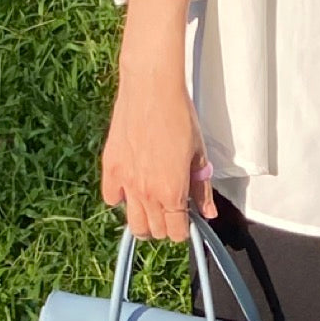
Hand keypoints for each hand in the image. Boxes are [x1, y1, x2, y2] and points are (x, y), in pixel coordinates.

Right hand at [102, 75, 217, 241]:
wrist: (151, 87)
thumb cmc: (178, 116)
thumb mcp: (199, 155)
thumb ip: (202, 189)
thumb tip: (208, 213)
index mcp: (172, 193)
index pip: (176, 233)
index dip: (183, 228)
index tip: (185, 217)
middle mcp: (148, 194)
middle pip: (154, 232)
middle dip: (165, 226)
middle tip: (170, 209)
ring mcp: (126, 183)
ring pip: (133, 224)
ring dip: (144, 221)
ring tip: (151, 205)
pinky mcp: (111, 168)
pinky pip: (111, 199)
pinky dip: (120, 198)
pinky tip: (130, 187)